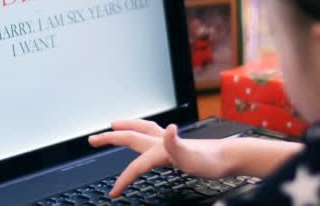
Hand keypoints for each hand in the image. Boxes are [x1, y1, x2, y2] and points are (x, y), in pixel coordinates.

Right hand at [88, 119, 227, 196]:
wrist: (227, 157)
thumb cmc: (210, 161)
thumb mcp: (193, 157)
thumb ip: (177, 144)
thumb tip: (167, 129)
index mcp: (161, 148)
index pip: (135, 165)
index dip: (123, 179)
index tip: (113, 192)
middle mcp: (161, 141)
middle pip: (130, 136)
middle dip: (110, 138)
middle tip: (92, 139)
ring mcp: (167, 140)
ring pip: (140, 131)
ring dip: (125, 128)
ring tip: (113, 125)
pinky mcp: (173, 143)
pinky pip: (150, 135)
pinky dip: (140, 132)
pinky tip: (143, 137)